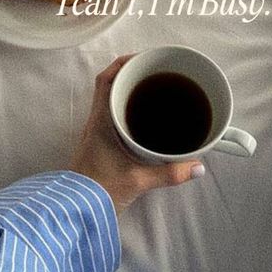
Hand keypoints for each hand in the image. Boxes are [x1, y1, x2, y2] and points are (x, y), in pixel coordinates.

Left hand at [70, 55, 205, 213]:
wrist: (73, 212)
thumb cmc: (98, 191)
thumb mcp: (138, 180)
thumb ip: (169, 173)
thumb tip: (198, 167)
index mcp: (101, 121)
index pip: (106, 80)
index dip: (123, 64)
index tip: (144, 59)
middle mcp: (96, 122)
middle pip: (109, 85)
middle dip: (130, 75)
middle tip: (155, 73)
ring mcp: (95, 133)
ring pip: (109, 100)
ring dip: (128, 92)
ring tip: (154, 91)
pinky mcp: (99, 145)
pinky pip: (112, 117)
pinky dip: (127, 110)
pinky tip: (144, 120)